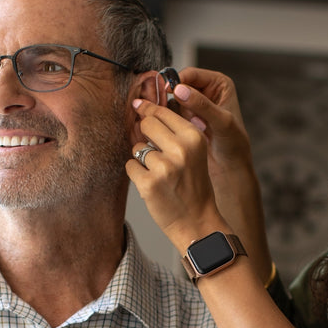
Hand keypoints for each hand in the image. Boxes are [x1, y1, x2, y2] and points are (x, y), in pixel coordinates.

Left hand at [130, 69, 273, 282]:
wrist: (197, 221)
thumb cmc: (193, 185)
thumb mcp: (193, 152)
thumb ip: (173, 131)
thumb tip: (142, 109)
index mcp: (194, 137)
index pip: (162, 112)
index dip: (148, 110)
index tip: (138, 106)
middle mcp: (180, 149)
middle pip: (146, 124)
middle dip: (144, 134)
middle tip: (154, 151)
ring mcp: (164, 167)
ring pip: (137, 148)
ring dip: (142, 159)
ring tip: (160, 174)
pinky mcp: (148, 183)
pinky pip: (130, 166)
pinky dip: (137, 174)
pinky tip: (153, 184)